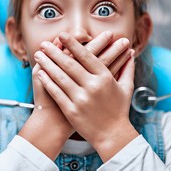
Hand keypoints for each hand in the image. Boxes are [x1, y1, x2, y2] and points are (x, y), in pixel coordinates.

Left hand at [35, 32, 137, 160]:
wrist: (113, 136)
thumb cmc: (119, 110)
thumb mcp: (126, 88)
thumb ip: (128, 69)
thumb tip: (131, 53)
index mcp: (105, 78)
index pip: (86, 56)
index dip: (73, 44)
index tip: (62, 35)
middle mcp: (92, 87)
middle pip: (69, 64)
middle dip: (54, 51)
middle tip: (44, 43)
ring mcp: (81, 99)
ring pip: (60, 77)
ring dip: (47, 64)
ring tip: (38, 54)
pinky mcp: (71, 110)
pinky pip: (57, 92)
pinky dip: (47, 82)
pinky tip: (41, 73)